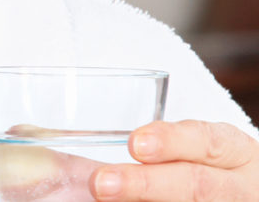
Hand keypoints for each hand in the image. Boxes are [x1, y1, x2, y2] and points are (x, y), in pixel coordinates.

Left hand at [89, 120, 258, 200]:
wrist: (240, 197)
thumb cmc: (210, 170)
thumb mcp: (202, 153)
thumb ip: (161, 150)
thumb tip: (94, 160)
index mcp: (236, 153)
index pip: (208, 141)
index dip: (171, 141)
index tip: (135, 143)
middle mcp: (241, 186)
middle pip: (197, 186)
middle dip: (147, 184)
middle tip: (102, 182)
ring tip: (104, 198)